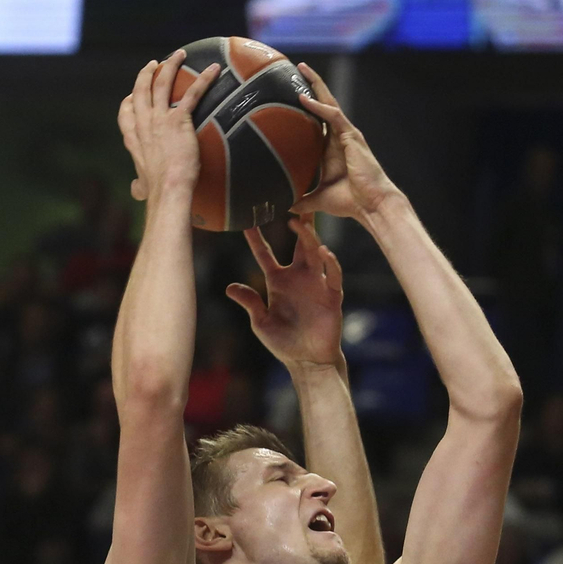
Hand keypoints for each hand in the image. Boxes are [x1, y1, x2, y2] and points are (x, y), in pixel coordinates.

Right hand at [117, 49, 219, 201]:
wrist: (168, 188)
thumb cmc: (157, 190)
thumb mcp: (143, 185)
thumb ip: (139, 184)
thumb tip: (137, 190)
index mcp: (132, 137)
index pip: (126, 111)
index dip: (131, 98)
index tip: (134, 93)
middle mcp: (143, 123)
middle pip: (141, 89)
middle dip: (148, 73)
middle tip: (155, 63)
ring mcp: (159, 118)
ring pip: (163, 83)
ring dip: (171, 65)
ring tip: (179, 54)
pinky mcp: (179, 120)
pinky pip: (193, 93)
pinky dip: (204, 79)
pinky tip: (214, 69)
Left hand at [225, 216, 346, 372]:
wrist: (308, 360)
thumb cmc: (283, 342)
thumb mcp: (261, 323)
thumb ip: (251, 303)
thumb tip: (230, 287)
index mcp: (278, 281)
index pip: (265, 254)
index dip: (256, 238)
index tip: (247, 220)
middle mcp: (298, 277)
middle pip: (297, 244)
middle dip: (297, 224)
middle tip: (293, 202)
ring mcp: (316, 283)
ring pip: (314, 253)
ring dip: (308, 237)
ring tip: (300, 223)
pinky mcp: (332, 294)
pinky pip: (332, 274)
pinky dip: (330, 262)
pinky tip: (323, 252)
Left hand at [290, 62, 400, 219]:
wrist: (371, 205)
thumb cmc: (351, 201)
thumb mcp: (318, 199)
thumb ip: (301, 199)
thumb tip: (283, 206)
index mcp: (331, 149)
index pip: (317, 120)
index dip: (306, 105)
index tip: (290, 92)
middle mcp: (340, 138)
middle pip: (324, 105)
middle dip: (312, 86)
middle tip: (297, 69)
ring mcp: (347, 136)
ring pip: (330, 104)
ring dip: (316, 86)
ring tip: (302, 69)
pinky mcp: (352, 138)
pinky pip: (334, 116)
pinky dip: (319, 106)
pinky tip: (304, 98)